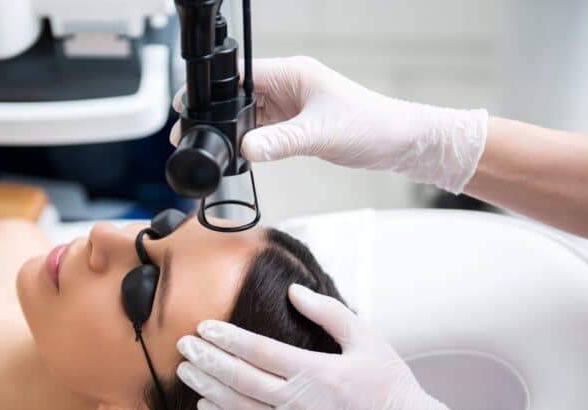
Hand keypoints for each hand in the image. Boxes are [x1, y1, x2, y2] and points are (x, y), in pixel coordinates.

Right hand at [170, 56, 487, 193]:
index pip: (240, 74)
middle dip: (216, 114)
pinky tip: (240, 157)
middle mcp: (288, 86)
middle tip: (192, 134)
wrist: (398, 143)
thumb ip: (280, 142)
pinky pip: (264, 132)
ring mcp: (291, 107)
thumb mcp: (319, 134)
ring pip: (249, 116)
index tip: (189, 106)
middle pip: (238, 96)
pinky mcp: (296, 126)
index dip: (212, 90)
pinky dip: (251, 143)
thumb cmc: (370, 125)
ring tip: (213, 149)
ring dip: (233, 131)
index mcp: (292, 74)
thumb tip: (245, 149)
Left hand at [176, 284, 495, 409]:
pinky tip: (206, 407)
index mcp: (317, 372)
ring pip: (238, 408)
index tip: (204, 327)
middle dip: (207, 359)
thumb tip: (294, 291)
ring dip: (208, 388)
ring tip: (186, 371)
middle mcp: (301, 403)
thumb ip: (328, 312)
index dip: (227, 338)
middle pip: (240, 378)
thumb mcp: (366, 339)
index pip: (258, 351)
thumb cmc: (389, 388)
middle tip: (183, 345)